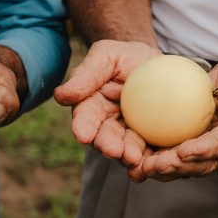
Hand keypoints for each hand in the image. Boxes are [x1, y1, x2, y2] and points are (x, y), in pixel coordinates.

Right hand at [53, 40, 161, 167]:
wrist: (153, 64)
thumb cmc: (124, 56)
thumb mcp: (105, 55)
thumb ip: (86, 74)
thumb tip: (61, 95)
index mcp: (91, 106)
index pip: (84, 118)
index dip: (83, 127)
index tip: (82, 135)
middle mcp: (106, 124)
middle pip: (104, 138)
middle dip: (107, 146)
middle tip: (114, 151)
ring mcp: (128, 133)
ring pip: (126, 148)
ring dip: (128, 155)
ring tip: (134, 158)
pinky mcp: (148, 138)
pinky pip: (150, 150)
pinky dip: (152, 158)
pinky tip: (156, 162)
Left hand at [129, 58, 217, 180]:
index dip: (203, 151)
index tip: (183, 151)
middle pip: (197, 164)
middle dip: (174, 167)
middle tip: (152, 165)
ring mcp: (203, 151)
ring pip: (180, 164)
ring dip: (159, 168)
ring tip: (137, 167)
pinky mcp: (188, 144)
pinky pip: (168, 154)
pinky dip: (150, 157)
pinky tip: (130, 156)